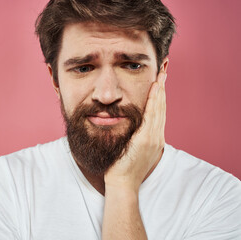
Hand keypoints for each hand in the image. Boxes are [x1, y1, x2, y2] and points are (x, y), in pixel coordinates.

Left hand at [104, 70, 166, 191]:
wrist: (122, 184)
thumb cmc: (122, 168)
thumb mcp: (131, 150)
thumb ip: (134, 137)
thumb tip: (129, 127)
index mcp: (153, 138)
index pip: (158, 112)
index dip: (159, 96)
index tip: (159, 82)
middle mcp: (156, 136)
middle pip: (161, 107)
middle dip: (162, 88)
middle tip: (165, 71)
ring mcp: (152, 138)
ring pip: (158, 109)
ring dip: (160, 90)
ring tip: (162, 74)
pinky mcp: (146, 140)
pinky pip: (151, 116)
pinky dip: (154, 102)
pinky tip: (155, 89)